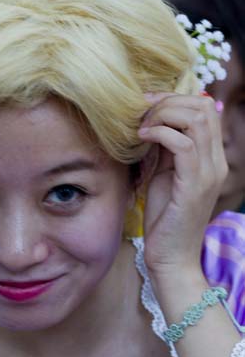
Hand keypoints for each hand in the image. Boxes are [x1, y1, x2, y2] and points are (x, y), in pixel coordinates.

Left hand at [138, 93, 226, 277]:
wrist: (170, 257)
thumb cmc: (163, 218)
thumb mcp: (163, 174)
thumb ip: (165, 148)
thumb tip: (152, 120)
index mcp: (211, 157)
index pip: (205, 109)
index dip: (175, 99)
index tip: (146, 104)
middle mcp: (216, 162)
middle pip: (203, 108)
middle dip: (168, 101)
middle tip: (141, 113)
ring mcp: (208, 173)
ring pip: (196, 120)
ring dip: (162, 115)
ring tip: (141, 127)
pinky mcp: (194, 186)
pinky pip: (183, 144)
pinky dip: (160, 133)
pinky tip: (142, 138)